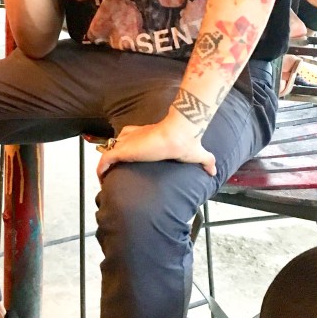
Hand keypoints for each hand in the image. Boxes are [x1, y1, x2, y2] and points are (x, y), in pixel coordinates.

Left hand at [96, 116, 216, 180]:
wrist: (180, 134)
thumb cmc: (186, 142)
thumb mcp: (198, 153)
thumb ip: (207, 161)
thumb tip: (215, 171)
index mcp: (146, 135)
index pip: (130, 139)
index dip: (126, 151)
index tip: (127, 165)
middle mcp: (133, 137)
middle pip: (116, 146)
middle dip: (114, 160)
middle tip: (114, 176)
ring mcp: (126, 143)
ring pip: (108, 154)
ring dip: (105, 168)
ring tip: (106, 182)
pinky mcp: (122, 150)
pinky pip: (103, 162)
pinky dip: (100, 171)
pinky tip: (102, 182)